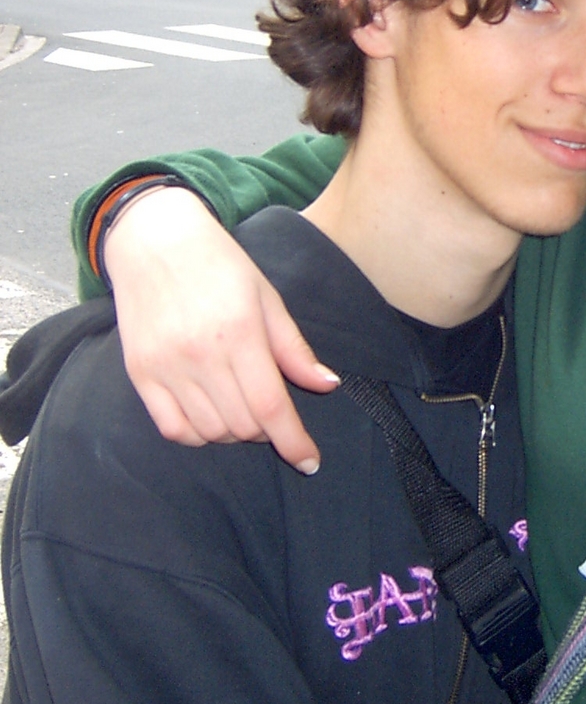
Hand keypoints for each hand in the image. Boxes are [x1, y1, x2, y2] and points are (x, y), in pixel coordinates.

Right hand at [104, 187, 338, 471]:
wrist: (155, 240)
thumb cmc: (220, 265)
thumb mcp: (267, 298)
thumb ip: (293, 348)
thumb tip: (327, 385)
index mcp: (240, 333)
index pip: (271, 406)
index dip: (293, 441)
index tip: (310, 462)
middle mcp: (200, 354)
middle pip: (243, 425)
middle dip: (266, 431)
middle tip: (270, 411)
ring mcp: (166, 366)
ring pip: (211, 432)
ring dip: (233, 432)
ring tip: (240, 406)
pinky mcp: (140, 373)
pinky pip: (172, 429)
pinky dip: (197, 435)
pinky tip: (210, 417)